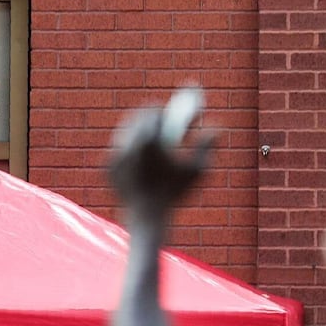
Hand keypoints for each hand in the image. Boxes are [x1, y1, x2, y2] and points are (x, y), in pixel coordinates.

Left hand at [109, 89, 211, 217]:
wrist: (145, 216)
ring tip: (149, 134)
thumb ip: (207, 145)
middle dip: (149, 115)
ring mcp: (114, 154)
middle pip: (136, 117)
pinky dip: (127, 148)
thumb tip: (217, 126)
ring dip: (137, 130)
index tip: (172, 111)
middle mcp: (127, 142)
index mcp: (147, 138)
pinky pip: (118, 150)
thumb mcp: (196, 170)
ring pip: (125, 132)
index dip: (164, 109)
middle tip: (160, 118)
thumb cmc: (174, 193)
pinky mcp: (107, 166)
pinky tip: (135, 150)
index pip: (153, 111)